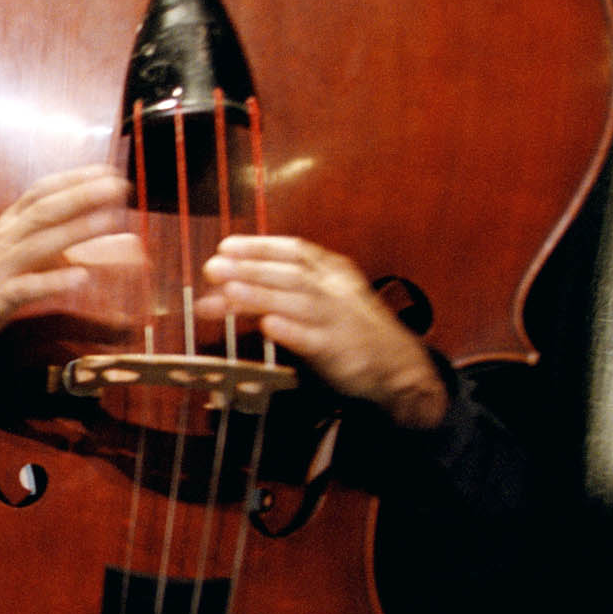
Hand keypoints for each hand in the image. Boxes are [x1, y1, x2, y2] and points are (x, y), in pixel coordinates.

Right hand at [0, 166, 135, 370]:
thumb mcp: (24, 251)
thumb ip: (63, 239)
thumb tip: (113, 233)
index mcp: (10, 223)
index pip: (42, 191)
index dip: (74, 179)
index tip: (107, 171)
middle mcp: (5, 239)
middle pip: (44, 210)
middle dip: (81, 196)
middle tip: (116, 187)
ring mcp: (0, 267)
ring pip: (39, 244)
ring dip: (76, 230)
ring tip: (109, 221)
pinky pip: (27, 287)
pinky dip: (54, 281)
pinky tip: (82, 277)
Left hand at [199, 235, 446, 429]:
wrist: (399, 367)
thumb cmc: (349, 328)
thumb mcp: (321, 298)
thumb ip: (275, 290)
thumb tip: (222, 287)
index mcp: (333, 272)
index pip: (295, 251)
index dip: (259, 247)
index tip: (226, 247)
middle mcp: (336, 291)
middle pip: (291, 274)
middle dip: (250, 269)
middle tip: (213, 268)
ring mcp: (339, 321)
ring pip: (298, 302)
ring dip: (261, 295)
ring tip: (228, 291)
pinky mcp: (340, 352)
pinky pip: (314, 339)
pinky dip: (290, 331)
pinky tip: (268, 326)